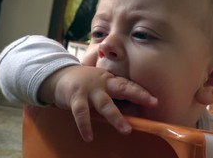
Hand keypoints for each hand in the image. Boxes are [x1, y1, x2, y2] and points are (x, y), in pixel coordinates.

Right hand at [38, 65, 157, 141]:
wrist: (58, 75)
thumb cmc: (83, 83)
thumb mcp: (98, 84)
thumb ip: (111, 93)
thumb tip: (131, 110)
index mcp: (109, 80)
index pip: (128, 85)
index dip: (141, 92)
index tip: (155, 101)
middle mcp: (101, 82)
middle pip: (122, 88)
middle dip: (137, 95)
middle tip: (151, 103)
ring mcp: (89, 89)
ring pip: (105, 103)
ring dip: (116, 117)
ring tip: (126, 130)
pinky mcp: (75, 96)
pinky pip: (81, 113)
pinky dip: (85, 126)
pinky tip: (89, 137)